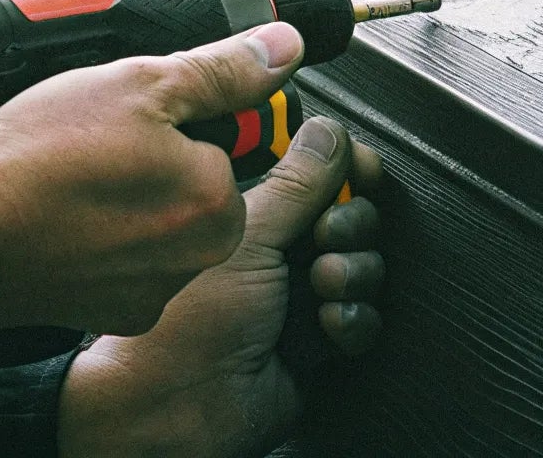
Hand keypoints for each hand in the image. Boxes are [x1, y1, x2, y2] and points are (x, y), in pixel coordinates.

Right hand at [0, 22, 307, 335]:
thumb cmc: (38, 162)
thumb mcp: (137, 85)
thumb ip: (221, 70)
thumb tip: (284, 47)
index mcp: (217, 203)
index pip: (227, 144)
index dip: (182, 118)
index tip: (138, 118)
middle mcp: (197, 259)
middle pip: (194, 185)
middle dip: (154, 159)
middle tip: (98, 142)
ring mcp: (151, 292)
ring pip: (156, 221)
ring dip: (125, 196)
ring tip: (71, 177)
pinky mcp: (107, 313)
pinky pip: (121, 259)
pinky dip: (96, 236)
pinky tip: (59, 215)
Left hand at [58, 117, 387, 457]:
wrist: (177, 410)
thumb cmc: (182, 327)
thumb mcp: (245, 237)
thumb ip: (296, 183)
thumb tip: (328, 133)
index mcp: (252, 215)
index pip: (316, 172)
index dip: (345, 167)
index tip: (359, 169)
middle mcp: (278, 252)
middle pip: (351, 215)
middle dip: (350, 223)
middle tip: (325, 236)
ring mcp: (299, 297)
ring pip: (365, 264)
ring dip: (352, 272)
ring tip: (320, 285)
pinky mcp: (318, 341)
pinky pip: (364, 317)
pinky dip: (352, 318)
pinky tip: (326, 324)